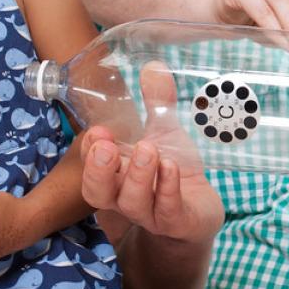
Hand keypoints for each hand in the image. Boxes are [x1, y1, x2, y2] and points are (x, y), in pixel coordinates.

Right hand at [79, 63, 222, 245]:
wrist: (200, 211)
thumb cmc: (172, 170)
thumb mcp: (165, 133)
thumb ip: (158, 102)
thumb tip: (154, 65)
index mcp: (114, 175)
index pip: (90, 166)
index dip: (89, 151)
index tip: (97, 131)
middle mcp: (124, 196)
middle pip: (98, 192)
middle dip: (99, 170)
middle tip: (106, 146)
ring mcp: (150, 213)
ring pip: (132, 202)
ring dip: (137, 175)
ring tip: (148, 150)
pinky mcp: (178, 222)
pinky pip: (167, 210)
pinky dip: (168, 189)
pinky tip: (171, 167)